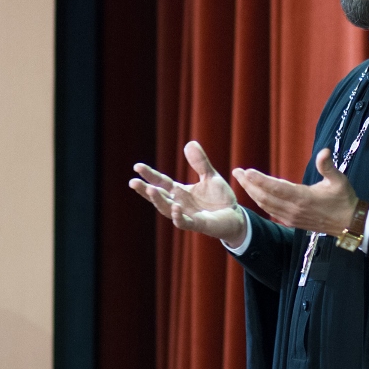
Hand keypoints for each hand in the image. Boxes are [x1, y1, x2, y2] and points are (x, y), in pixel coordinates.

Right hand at [129, 141, 246, 246]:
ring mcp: (186, 215)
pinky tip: (175, 207)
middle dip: (145, 190)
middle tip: (132, 182)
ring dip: (158, 200)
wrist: (235, 217)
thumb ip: (200, 162)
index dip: (149, 175)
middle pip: (158, 197)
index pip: (161, 182)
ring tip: (150, 189)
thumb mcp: (210, 176)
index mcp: (180, 192)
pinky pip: (183, 222)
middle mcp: (179, 204)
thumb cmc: (220, 199)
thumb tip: (189, 143)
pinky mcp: (197, 224)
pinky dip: (178, 216)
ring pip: (166, 209)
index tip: (137, 166)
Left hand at [233, 148, 357, 235]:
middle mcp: (294, 209)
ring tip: (242, 180)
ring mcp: (291, 217)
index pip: (276, 188)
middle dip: (249, 184)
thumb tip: (324, 151)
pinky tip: (255, 194)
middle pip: (265, 197)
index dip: (260, 180)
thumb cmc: (344, 200)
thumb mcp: (340, 180)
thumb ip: (328, 166)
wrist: (349, 224)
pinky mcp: (292, 222)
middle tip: (237, 172)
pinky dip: (261, 202)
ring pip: (266, 205)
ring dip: (252, 193)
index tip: (247, 171)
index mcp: (304, 198)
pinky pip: (271, 211)